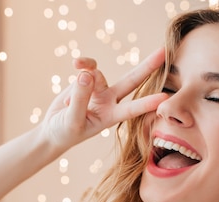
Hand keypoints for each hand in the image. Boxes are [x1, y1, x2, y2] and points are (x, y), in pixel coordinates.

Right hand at [41, 47, 166, 149]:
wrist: (54, 129)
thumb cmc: (65, 132)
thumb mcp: (72, 121)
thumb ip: (80, 99)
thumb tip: (88, 73)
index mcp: (110, 117)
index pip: (132, 109)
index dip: (147, 104)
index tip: (164, 98)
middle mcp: (109, 101)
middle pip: (131, 81)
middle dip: (147, 66)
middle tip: (163, 51)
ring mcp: (99, 89)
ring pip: (99, 72)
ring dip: (87, 70)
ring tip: (73, 83)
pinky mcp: (87, 79)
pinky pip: (87, 66)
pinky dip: (81, 65)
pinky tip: (75, 66)